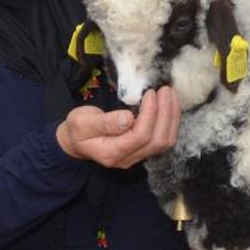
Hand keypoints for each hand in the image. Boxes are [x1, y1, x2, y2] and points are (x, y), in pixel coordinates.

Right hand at [56, 86, 180, 168]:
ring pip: (165, 142)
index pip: (140, 136)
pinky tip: (169, 104)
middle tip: (166, 90)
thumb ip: (105, 122)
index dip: (150, 114)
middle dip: (166, 114)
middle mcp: (128, 158)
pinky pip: (163, 138)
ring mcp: (138, 156)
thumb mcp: (83, 121)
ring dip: (172, 117)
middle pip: (157, 141)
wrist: (77, 141)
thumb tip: (128, 118)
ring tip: (171, 94)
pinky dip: (170, 121)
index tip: (150, 93)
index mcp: (112, 152)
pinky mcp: (144, 150)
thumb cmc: (78, 128)